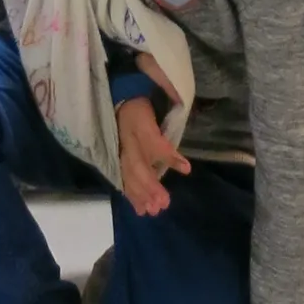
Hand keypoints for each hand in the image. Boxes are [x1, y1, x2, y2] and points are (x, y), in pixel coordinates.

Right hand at [116, 55, 189, 214]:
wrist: (118, 94)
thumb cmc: (142, 96)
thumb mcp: (157, 93)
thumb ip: (170, 98)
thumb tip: (185, 107)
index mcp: (139, 122)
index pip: (154, 142)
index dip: (169, 156)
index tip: (186, 169)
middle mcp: (127, 138)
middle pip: (137, 165)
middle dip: (150, 186)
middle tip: (163, 204)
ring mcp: (120, 148)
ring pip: (128, 175)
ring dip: (140, 194)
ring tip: (153, 211)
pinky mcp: (117, 156)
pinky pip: (122, 177)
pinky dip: (131, 194)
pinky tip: (141, 209)